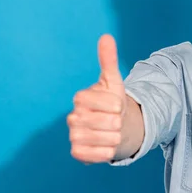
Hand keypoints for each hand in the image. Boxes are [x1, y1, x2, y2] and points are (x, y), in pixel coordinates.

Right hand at [67, 34, 126, 163]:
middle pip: (108, 122)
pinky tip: (107, 145)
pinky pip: (96, 155)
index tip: (116, 104)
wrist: (114, 127)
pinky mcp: (77, 152)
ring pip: (104, 139)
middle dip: (118, 122)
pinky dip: (107, 152)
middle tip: (115, 120)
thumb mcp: (114, 81)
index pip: (107, 103)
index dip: (117, 105)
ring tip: (112, 132)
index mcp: (81, 98)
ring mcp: (73, 135)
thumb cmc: (113, 103)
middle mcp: (73, 117)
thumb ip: (108, 60)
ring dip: (115, 137)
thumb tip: (106, 37)